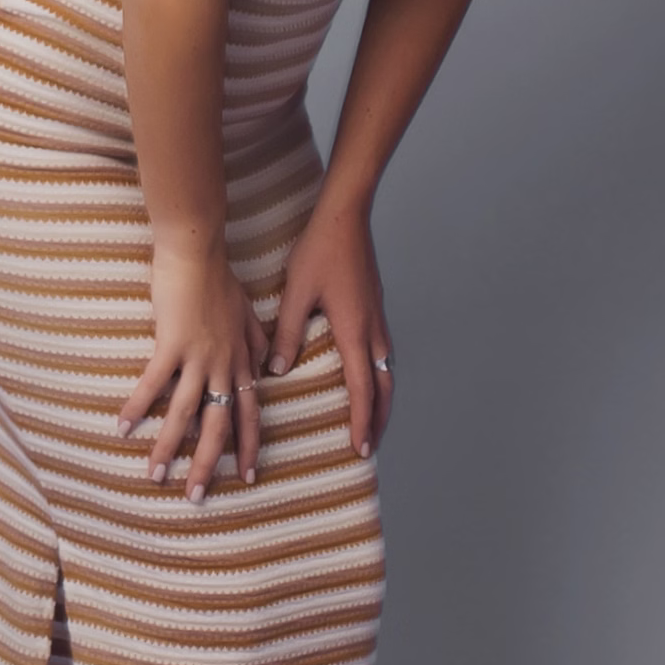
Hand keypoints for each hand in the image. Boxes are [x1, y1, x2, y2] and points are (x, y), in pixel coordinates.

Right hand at [118, 232, 271, 494]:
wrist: (198, 251)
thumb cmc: (219, 277)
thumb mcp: (249, 311)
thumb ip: (258, 342)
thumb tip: (268, 366)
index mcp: (241, 360)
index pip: (251, 413)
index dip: (250, 445)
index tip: (248, 475)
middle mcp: (223, 365)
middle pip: (219, 425)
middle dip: (209, 464)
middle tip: (197, 496)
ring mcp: (198, 357)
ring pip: (185, 414)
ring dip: (168, 448)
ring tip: (155, 476)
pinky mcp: (170, 344)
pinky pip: (153, 384)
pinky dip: (138, 407)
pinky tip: (122, 428)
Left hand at [265, 203, 391, 455]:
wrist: (346, 215)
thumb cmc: (320, 250)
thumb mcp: (296, 292)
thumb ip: (287, 333)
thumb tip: (277, 371)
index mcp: (354, 331)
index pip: (363, 389)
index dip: (362, 422)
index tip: (360, 448)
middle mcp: (373, 329)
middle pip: (384, 387)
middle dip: (379, 420)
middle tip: (370, 446)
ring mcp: (378, 317)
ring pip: (387, 370)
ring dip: (382, 399)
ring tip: (373, 420)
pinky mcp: (375, 307)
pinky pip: (383, 353)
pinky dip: (380, 375)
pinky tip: (367, 376)